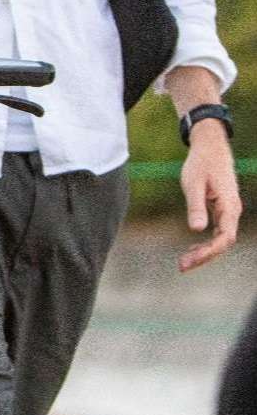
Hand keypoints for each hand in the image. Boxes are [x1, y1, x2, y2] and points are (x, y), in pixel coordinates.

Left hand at [178, 125, 240, 271]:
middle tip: (182, 266)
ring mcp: (229, 211)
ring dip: (204, 251)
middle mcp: (233, 211)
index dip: (209, 252)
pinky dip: (206, 242)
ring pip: (220, 238)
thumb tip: (197, 229)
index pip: (225, 238)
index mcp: (229, 206)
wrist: (210, 147)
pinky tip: (192, 248)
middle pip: (223, 242)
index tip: (191, 260)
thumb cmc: (201, 163)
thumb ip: (196, 206)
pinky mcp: (222, 209)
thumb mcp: (193, 184)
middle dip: (204, 256)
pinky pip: (217, 231)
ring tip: (184, 262)